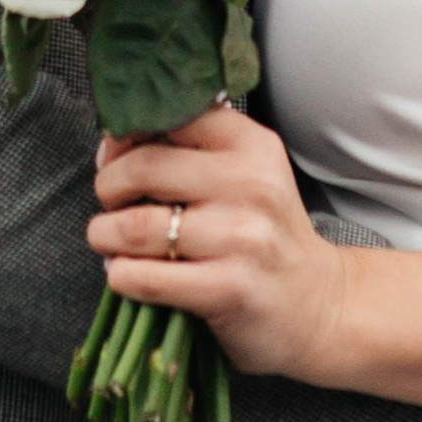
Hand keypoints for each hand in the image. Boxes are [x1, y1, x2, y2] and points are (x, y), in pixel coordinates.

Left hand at [88, 107, 355, 382]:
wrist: (317, 305)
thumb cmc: (263, 235)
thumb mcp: (243, 176)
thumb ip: (185, 151)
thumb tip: (110, 149)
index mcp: (252, 145)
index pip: (170, 116)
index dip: (126, 135)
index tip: (116, 158)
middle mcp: (252, 185)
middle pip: (143, 168)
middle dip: (108, 187)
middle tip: (111, 204)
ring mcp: (242, 239)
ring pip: (134, 226)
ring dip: (104, 235)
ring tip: (111, 241)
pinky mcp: (229, 289)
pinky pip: (142, 277)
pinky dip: (121, 275)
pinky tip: (129, 273)